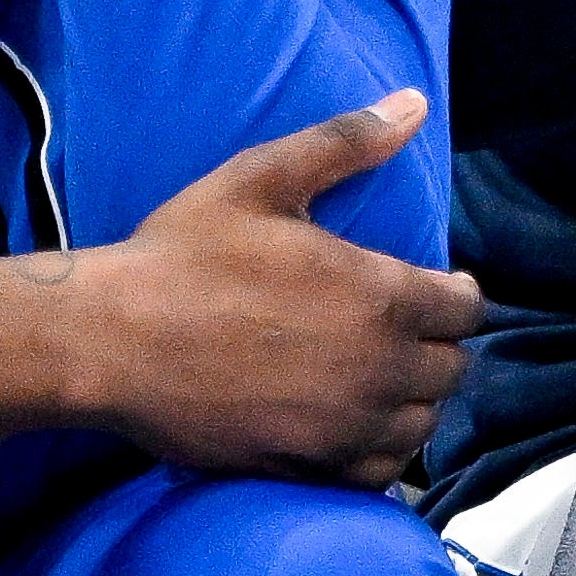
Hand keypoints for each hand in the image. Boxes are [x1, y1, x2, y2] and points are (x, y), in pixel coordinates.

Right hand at [0, 95, 476, 485]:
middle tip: (401, 330)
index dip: (455, 295)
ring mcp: (343, 426)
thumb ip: (345, 142)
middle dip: (435, 346)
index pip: (467, 309)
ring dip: (411, 400)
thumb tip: (413, 102)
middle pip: (451, 369)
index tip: (435, 289)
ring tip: (379, 377)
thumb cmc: (183, 255)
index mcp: (381, 296)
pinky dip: (377, 452)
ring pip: (420, 425)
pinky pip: (376, 473)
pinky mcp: (307, 467)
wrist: (108, 341)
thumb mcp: (261, 179)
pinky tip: (351, 425)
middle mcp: (378, 368)